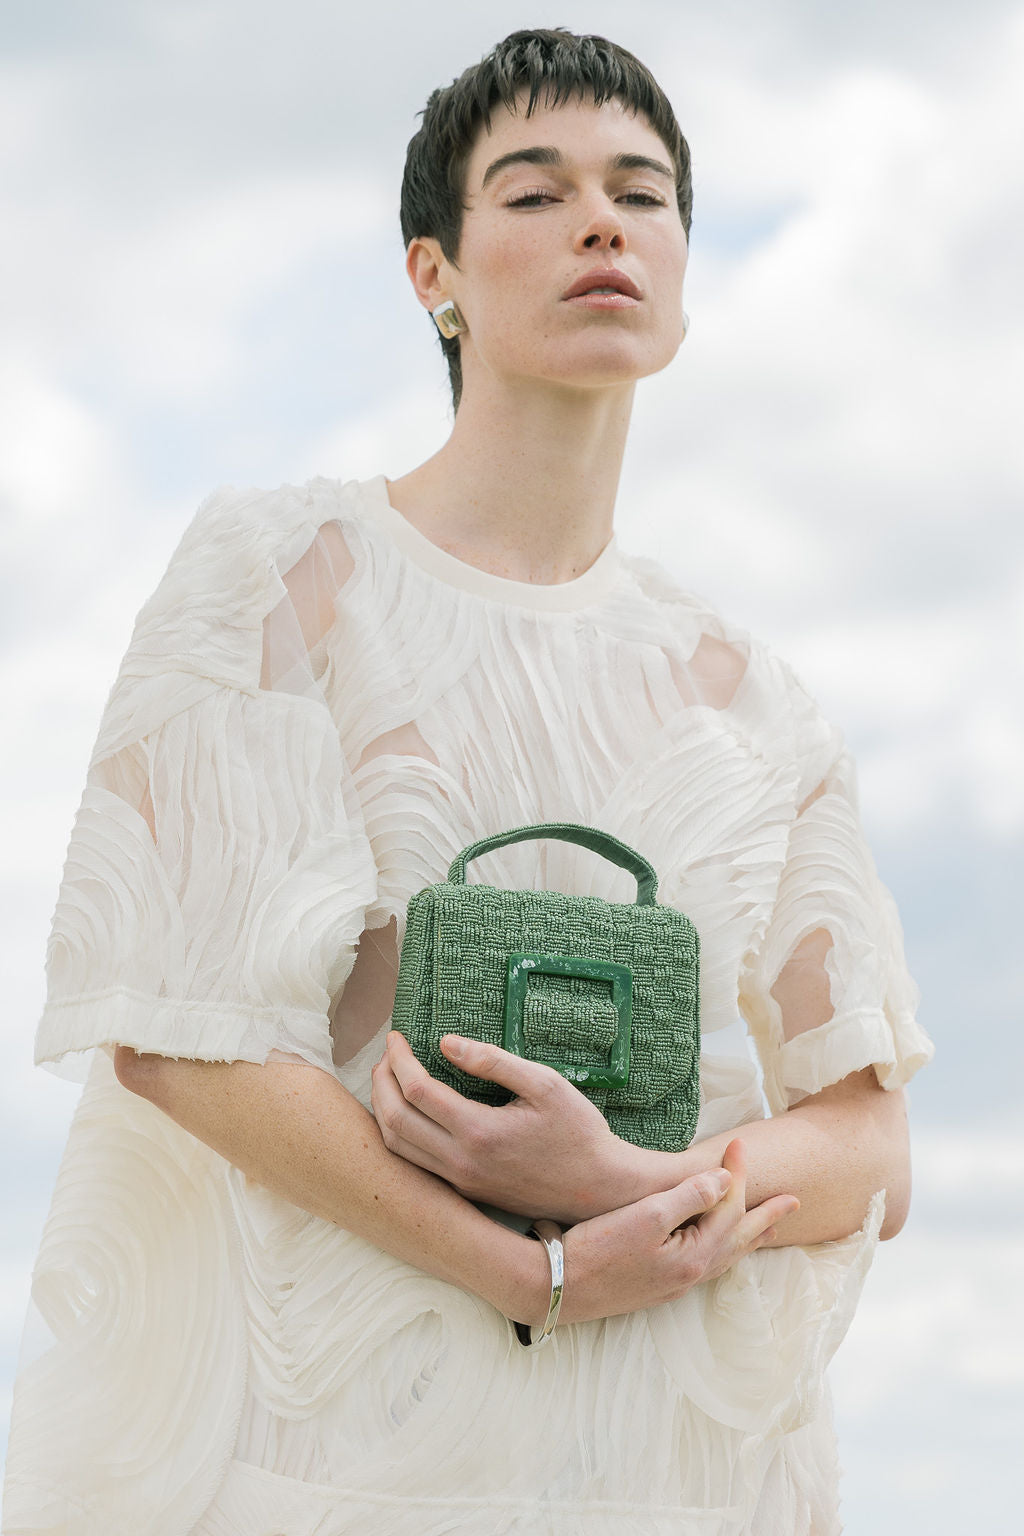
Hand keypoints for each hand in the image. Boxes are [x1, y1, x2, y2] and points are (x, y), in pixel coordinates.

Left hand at [371, 1031, 650, 1222]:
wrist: (598, 1190)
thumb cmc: (577, 1131)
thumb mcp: (544, 1084)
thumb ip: (493, 1061)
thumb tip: (446, 1042)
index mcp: (479, 1132)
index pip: (417, 1091)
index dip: (399, 1060)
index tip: (396, 1037)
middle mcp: (462, 1162)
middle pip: (396, 1120)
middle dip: (382, 1082)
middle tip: (387, 1054)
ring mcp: (461, 1181)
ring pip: (398, 1148)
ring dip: (384, 1109)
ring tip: (388, 1079)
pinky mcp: (466, 1191)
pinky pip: (415, 1163)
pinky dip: (399, 1133)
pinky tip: (407, 1112)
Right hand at [556, 1139, 799, 1323]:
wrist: (557, 1288)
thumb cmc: (597, 1249)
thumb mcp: (645, 1216)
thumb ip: (689, 1197)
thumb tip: (725, 1180)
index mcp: (695, 1255)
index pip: (728, 1206)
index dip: (736, 1172)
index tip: (741, 1142)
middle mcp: (692, 1274)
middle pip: (739, 1239)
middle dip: (765, 1215)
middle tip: (794, 1201)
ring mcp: (675, 1283)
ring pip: (725, 1256)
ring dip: (748, 1237)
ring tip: (768, 1228)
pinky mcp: (658, 1286)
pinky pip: (707, 1264)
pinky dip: (724, 1250)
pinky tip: (717, 1249)